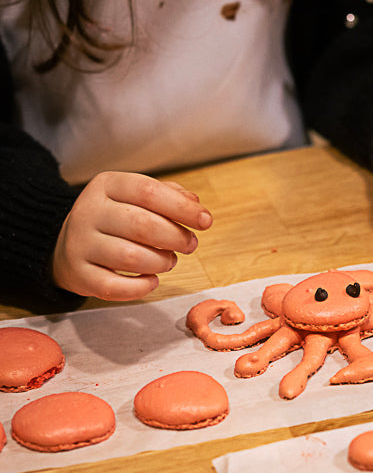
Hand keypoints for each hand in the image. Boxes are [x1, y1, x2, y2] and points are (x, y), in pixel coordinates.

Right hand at [52, 171, 212, 300]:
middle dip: (176, 237)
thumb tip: (195, 204)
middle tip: (190, 245)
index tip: (206, 221)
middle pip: (142, 225)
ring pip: (130, 257)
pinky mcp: (79, 275)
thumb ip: (168, 195)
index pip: (148, 191)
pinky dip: (141, 287)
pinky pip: (115, 287)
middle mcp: (89, 211)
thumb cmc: (114, 220)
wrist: (68, 246)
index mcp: (107, 185)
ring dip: (161, 262)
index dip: (182, 208)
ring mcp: (80, 244)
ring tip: (169, 260)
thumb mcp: (135, 196)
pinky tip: (152, 280)